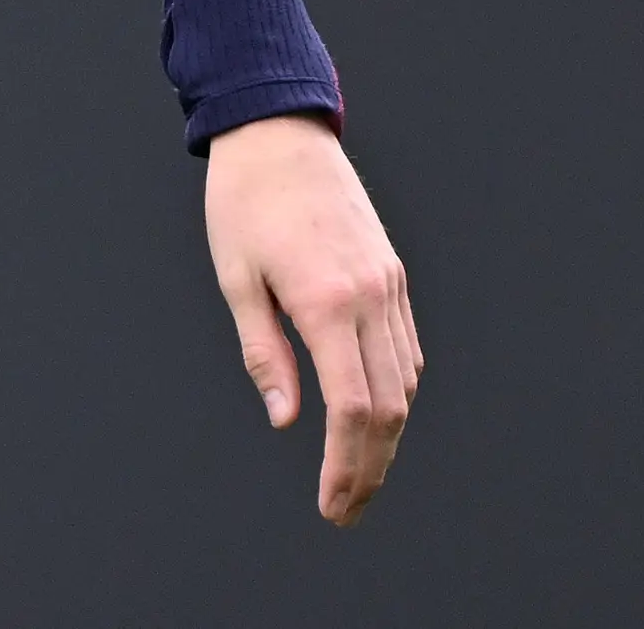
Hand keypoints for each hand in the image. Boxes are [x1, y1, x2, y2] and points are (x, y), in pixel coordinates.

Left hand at [204, 113, 418, 525]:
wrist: (280, 132)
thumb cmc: (243, 203)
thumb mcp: (236, 279)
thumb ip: (264, 354)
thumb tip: (285, 421)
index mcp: (327, 302)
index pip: (352, 410)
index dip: (345, 467)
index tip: (330, 503)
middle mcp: (371, 297)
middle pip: (389, 409)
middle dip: (370, 469)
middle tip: (345, 510)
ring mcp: (390, 286)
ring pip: (405, 383)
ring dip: (386, 438)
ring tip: (356, 476)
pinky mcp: (394, 275)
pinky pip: (406, 350)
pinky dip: (396, 393)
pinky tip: (373, 418)